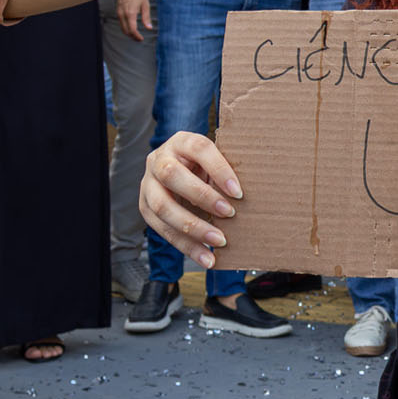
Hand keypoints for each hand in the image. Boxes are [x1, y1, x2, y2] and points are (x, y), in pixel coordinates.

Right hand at [116, 0, 153, 40]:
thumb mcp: (145, 5)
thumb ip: (146, 17)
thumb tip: (149, 28)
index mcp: (130, 13)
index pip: (132, 30)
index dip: (136, 36)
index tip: (141, 39)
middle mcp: (123, 14)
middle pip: (126, 31)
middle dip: (132, 36)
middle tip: (139, 38)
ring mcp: (119, 12)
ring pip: (122, 27)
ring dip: (129, 33)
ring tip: (136, 34)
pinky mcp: (118, 10)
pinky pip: (121, 22)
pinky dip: (125, 27)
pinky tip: (131, 27)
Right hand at [140, 131, 242, 268]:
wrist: (178, 172)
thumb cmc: (205, 168)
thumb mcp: (215, 163)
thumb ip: (226, 174)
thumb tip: (253, 197)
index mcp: (181, 142)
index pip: (199, 149)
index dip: (219, 169)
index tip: (238, 192)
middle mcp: (159, 159)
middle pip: (173, 175)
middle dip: (202, 197)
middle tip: (229, 213)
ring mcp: (148, 184)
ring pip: (162, 206)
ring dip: (192, 227)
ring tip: (219, 241)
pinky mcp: (144, 207)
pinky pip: (162, 229)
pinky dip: (186, 246)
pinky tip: (205, 257)